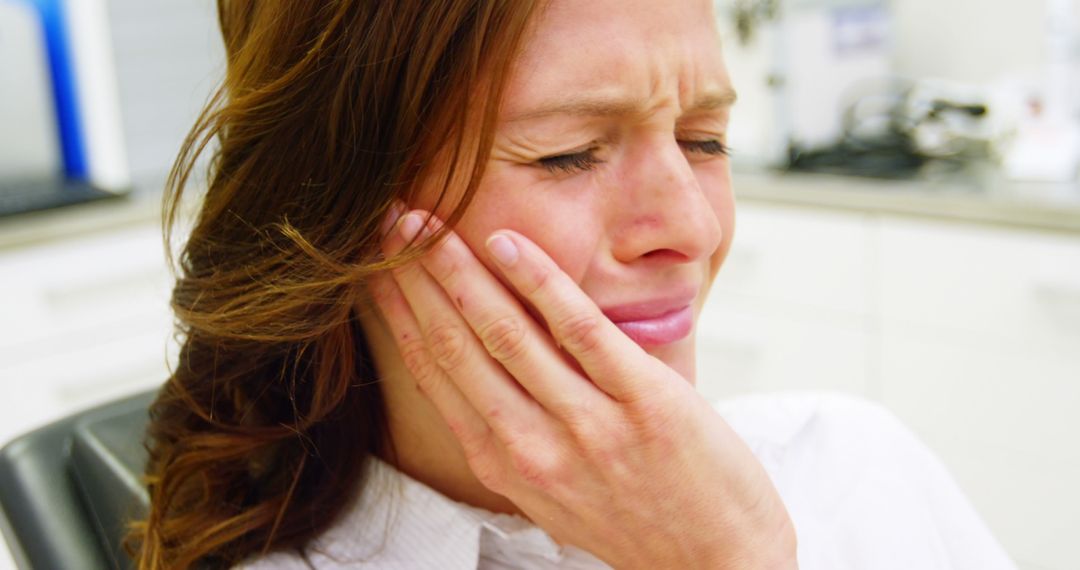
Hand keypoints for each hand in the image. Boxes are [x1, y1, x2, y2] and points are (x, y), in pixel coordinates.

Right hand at [370, 209, 796, 569]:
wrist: (718, 564)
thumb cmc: (634, 518)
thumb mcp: (552, 491)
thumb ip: (513, 433)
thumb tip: (480, 365)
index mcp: (503, 464)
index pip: (434, 372)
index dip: (399, 311)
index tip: (376, 265)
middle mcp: (532, 448)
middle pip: (455, 346)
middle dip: (414, 278)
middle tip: (389, 223)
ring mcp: (588, 427)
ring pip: (505, 334)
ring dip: (459, 271)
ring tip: (428, 222)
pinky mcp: (645, 403)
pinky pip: (581, 331)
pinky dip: (540, 283)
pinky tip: (508, 244)